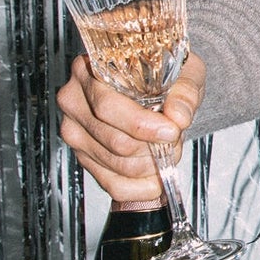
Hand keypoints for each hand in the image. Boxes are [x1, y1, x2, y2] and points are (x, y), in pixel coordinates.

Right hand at [56, 50, 205, 204]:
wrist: (155, 84)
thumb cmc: (162, 73)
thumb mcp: (183, 71)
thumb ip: (184, 91)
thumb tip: (179, 116)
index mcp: (90, 71)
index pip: (108, 107)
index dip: (142, 126)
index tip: (170, 131)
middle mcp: (75, 101)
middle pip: (115, 141)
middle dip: (154, 148)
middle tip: (174, 139)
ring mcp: (76, 132)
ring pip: (117, 165)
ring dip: (151, 166)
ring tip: (166, 150)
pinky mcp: (83, 157)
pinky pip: (113, 184)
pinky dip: (140, 188)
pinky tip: (155, 178)